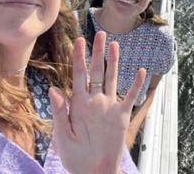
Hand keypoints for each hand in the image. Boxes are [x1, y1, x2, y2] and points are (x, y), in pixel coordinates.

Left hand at [49, 32, 145, 173]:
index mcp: (78, 104)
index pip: (77, 75)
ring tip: (114, 44)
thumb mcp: (62, 135)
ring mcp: (109, 107)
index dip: (78, 57)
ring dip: (114, 61)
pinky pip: (129, 97)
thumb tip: (54, 88)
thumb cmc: (75, 157)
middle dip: (97, 52)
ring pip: (112, 78)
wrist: (93, 172)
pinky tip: (140, 71)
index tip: (78, 41)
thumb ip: (59, 111)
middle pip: (96, 71)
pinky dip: (135, 85)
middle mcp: (94, 101)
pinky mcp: (121, 116)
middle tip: (99, 33)